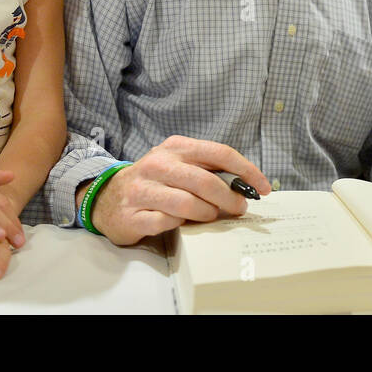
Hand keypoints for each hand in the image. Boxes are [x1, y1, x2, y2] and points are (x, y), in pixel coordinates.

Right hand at [88, 136, 271, 245]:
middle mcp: (158, 164)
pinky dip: (181, 225)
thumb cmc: (154, 181)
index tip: (264, 187)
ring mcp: (143, 190)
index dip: (247, 170)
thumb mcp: (179, 164)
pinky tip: (182, 223)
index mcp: (176, 147)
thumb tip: (245, 186)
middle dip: (230, 198)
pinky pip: (168, 222)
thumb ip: (207, 169)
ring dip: (208, 214)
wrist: (107, 196)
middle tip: (240, 209)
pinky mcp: (133, 215)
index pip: (220, 153)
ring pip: (188, 204)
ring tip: (212, 217)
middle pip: (205, 181)